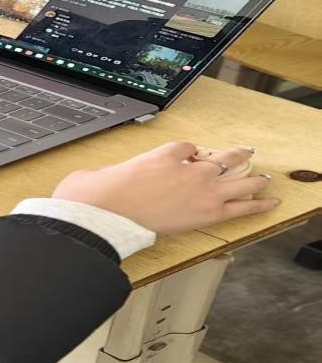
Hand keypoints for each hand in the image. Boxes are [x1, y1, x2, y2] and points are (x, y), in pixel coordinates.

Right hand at [51, 142, 277, 234]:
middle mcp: (185, 169)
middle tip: (244, 153)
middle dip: (234, 157)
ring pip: (237, 179)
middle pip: (220, 158)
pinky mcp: (206, 214)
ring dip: (253, 178)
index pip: (186, 147)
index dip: (189, 153)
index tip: (189, 157)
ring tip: (264, 178)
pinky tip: (269, 202)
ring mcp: (199, 190)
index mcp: (160, 155)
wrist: (104, 215)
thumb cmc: (96, 195)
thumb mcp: (95, 173)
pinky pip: (240, 206)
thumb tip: (93, 180)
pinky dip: (257, 204)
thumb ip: (107, 173)